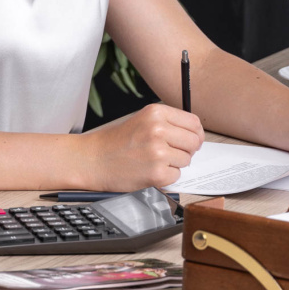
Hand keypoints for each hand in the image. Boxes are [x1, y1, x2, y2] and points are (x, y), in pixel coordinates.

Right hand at [81, 103, 203, 189]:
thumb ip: (168, 123)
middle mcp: (158, 129)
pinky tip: (150, 171)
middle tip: (171, 153)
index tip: (191, 140)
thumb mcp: (142, 120)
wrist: (93, 159)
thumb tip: (195, 134)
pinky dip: (166, 176)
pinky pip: (176, 176)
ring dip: (174, 163)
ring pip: (186, 160)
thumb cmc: (115, 142)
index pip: (193, 123)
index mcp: (156, 113)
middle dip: (186, 150)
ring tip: (154, 161)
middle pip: (194, 142)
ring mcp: (158, 152)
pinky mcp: (157, 173)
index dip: (195, 134)